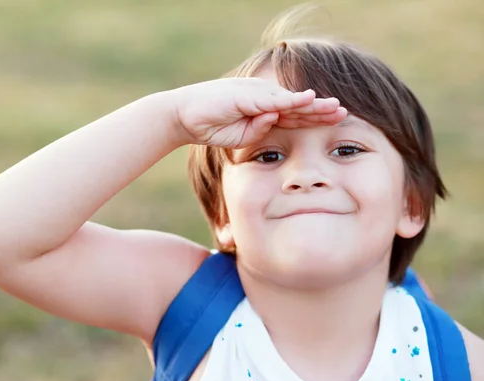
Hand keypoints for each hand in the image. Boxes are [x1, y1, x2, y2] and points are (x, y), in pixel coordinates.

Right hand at [170, 77, 346, 148]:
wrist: (185, 116)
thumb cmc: (211, 126)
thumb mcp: (241, 137)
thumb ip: (259, 131)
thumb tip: (274, 121)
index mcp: (264, 109)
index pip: (294, 115)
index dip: (314, 118)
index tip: (335, 121)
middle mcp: (263, 98)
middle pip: (297, 106)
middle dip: (321, 110)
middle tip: (344, 112)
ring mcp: (256, 94)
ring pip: (290, 100)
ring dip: (313, 104)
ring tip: (335, 107)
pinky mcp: (247, 95)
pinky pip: (273, 99)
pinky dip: (291, 100)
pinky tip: (309, 99)